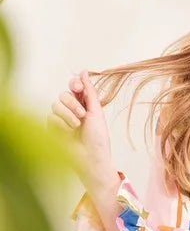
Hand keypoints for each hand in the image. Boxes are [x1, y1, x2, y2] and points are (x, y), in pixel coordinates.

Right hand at [47, 69, 112, 186]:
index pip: (74, 86)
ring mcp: (61, 119)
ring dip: (67, 114)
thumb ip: (89, 91)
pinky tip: (68, 134)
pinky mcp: (52, 129)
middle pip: (63, 94)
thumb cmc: (98, 138)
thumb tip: (84, 71)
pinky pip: (50, 117)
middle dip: (72, 103)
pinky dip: (61, 125)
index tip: (78, 88)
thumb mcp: (96, 112)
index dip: (74, 84)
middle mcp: (71, 110)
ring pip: (55, 104)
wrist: (91, 159)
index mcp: (84, 104)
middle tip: (82, 114)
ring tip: (77, 126)